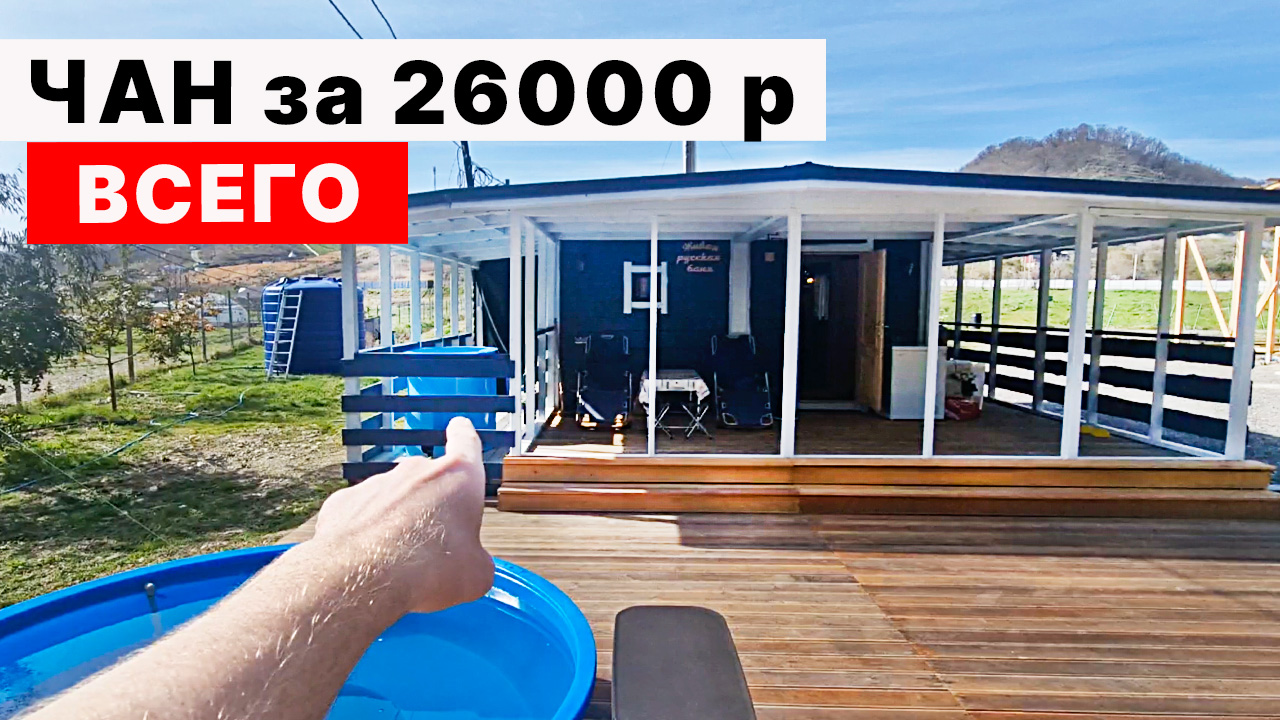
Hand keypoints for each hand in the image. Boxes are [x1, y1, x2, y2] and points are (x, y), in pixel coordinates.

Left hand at [311, 417, 493, 614]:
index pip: (466, 443)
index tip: (460, 429)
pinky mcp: (343, 502)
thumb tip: (470, 565)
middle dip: (431, 506)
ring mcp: (377, 484)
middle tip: (433, 544)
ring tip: (399, 562)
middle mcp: (416, 471)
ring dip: (398, 522)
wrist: (366, 578)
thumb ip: (476, 559)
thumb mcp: (476, 574)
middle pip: (428, 480)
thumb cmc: (429, 570)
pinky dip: (365, 534)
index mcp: (457, 478)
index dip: (464, 437)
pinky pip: (360, 515)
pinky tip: (368, 560)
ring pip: (393, 499)